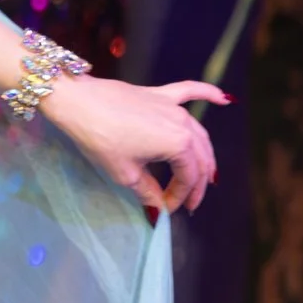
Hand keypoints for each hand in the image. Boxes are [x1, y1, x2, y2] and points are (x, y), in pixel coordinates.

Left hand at [41, 75, 222, 213]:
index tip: (168, 210)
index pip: (188, 177)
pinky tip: (225, 98)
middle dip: (195, 183)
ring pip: (199, 134)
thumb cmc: (100, 138)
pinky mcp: (159, 94)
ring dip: (204, 155)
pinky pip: (190, 92)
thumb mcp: (124, 173)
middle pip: (199, 158)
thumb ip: (148, 192)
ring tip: (204, 175)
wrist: (78, 102)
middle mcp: (183, 124)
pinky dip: (208, 94)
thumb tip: (158, 211)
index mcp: (178, 145)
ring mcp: (172, 106)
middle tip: (188, 202)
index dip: (180, 197)